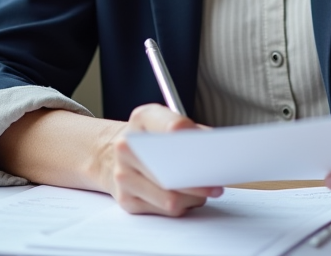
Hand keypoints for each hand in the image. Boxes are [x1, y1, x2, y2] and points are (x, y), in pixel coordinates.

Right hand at [105, 103, 222, 216]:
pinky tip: (188, 197)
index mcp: (142, 119)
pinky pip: (165, 210)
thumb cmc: (150, 137)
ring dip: (195, 197)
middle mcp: (127, 147)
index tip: (210, 147)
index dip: (193, 138)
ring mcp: (124, 175)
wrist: (114, 154)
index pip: (172, 127)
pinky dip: (183, 206)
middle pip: (171, 170)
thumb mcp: (169, 121)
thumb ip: (193, 130)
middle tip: (217, 182)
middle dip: (199, 180)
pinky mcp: (127, 200)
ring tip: (206, 191)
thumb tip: (216, 148)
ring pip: (170, 198)